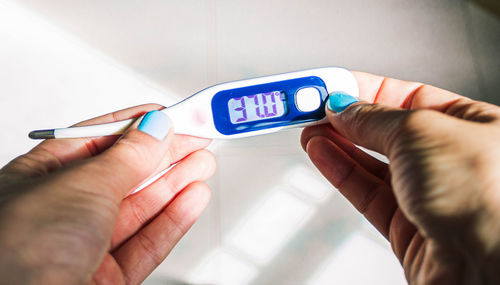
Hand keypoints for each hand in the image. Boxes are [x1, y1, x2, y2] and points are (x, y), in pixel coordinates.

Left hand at [0, 104, 215, 283]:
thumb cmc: (19, 252)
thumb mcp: (82, 186)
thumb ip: (126, 157)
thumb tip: (155, 128)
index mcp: (39, 179)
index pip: (96, 141)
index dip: (137, 126)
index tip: (171, 116)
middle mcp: (61, 212)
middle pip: (124, 175)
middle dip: (164, 154)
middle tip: (196, 137)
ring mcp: (85, 247)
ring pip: (140, 209)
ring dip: (176, 184)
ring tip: (203, 163)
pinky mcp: (108, 278)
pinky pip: (148, 243)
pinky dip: (174, 219)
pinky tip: (192, 197)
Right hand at [302, 72, 499, 283]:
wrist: (488, 265)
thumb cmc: (487, 194)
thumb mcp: (422, 131)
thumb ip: (375, 118)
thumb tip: (343, 108)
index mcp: (470, 125)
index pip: (405, 96)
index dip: (363, 89)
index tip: (329, 84)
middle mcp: (448, 160)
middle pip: (383, 130)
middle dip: (343, 116)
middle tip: (308, 104)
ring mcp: (426, 195)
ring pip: (370, 162)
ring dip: (335, 142)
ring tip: (307, 127)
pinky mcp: (405, 227)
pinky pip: (365, 191)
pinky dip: (339, 170)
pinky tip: (320, 152)